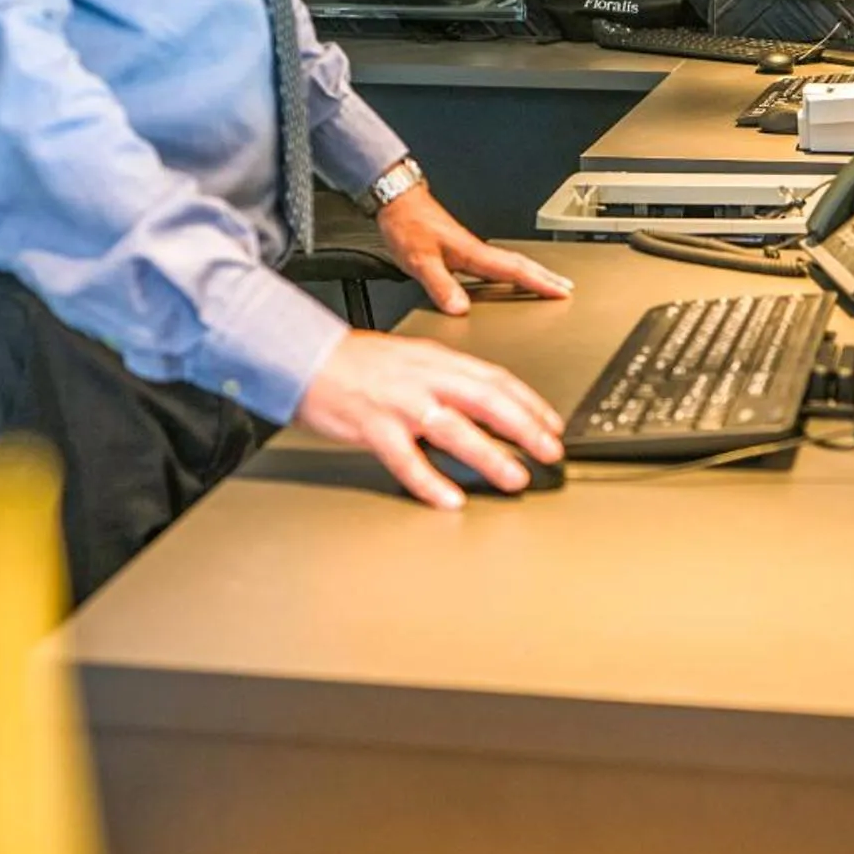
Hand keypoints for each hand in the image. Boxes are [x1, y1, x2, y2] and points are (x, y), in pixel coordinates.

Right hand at [296, 332, 563, 509]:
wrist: (301, 354)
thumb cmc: (352, 362)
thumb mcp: (408, 359)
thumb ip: (444, 378)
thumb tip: (482, 402)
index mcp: (435, 359)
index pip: (494, 378)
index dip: (529, 402)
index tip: (552, 425)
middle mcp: (422, 377)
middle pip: (486, 399)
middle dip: (525, 427)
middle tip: (551, 452)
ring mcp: (397, 401)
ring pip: (453, 428)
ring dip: (489, 455)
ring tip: (515, 478)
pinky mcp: (370, 425)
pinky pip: (404, 458)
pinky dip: (429, 480)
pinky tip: (449, 499)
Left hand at [374, 184, 572, 314]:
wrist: (396, 201)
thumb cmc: (407, 225)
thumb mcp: (419, 260)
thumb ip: (440, 285)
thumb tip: (460, 309)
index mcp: (471, 253)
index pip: (514, 270)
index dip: (539, 282)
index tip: (561, 291)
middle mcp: (475, 249)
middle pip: (520, 264)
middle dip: (545, 276)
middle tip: (567, 288)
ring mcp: (470, 248)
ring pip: (510, 262)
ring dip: (532, 272)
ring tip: (548, 283)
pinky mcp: (461, 248)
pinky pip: (495, 262)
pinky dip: (511, 270)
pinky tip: (508, 278)